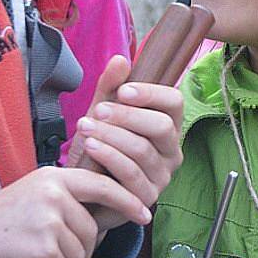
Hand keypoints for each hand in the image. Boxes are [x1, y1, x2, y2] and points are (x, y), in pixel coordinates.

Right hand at [0, 167, 150, 257]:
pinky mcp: (44, 247)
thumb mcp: (36, 193)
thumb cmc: (1, 223)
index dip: (127, 201)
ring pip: (81, 252)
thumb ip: (67, 197)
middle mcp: (55, 193)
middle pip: (92, 229)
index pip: (102, 185)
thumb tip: (104, 215)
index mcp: (55, 176)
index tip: (144, 213)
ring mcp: (50, 219)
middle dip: (83, 252)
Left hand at [67, 55, 183, 233]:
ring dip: (112, 136)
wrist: (83, 193)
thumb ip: (110, 88)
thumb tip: (120, 60)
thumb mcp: (101, 114)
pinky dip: (109, 158)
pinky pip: (131, 174)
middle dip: (128, 116)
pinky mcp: (147, 198)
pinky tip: (90, 148)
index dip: (151, 93)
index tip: (123, 91)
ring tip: (86, 128)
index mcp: (167, 125)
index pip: (174, 102)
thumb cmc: (98, 152)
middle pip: (162, 126)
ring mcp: (162, 176)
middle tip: (100, 110)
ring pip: (143, 150)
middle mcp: (171, 150)